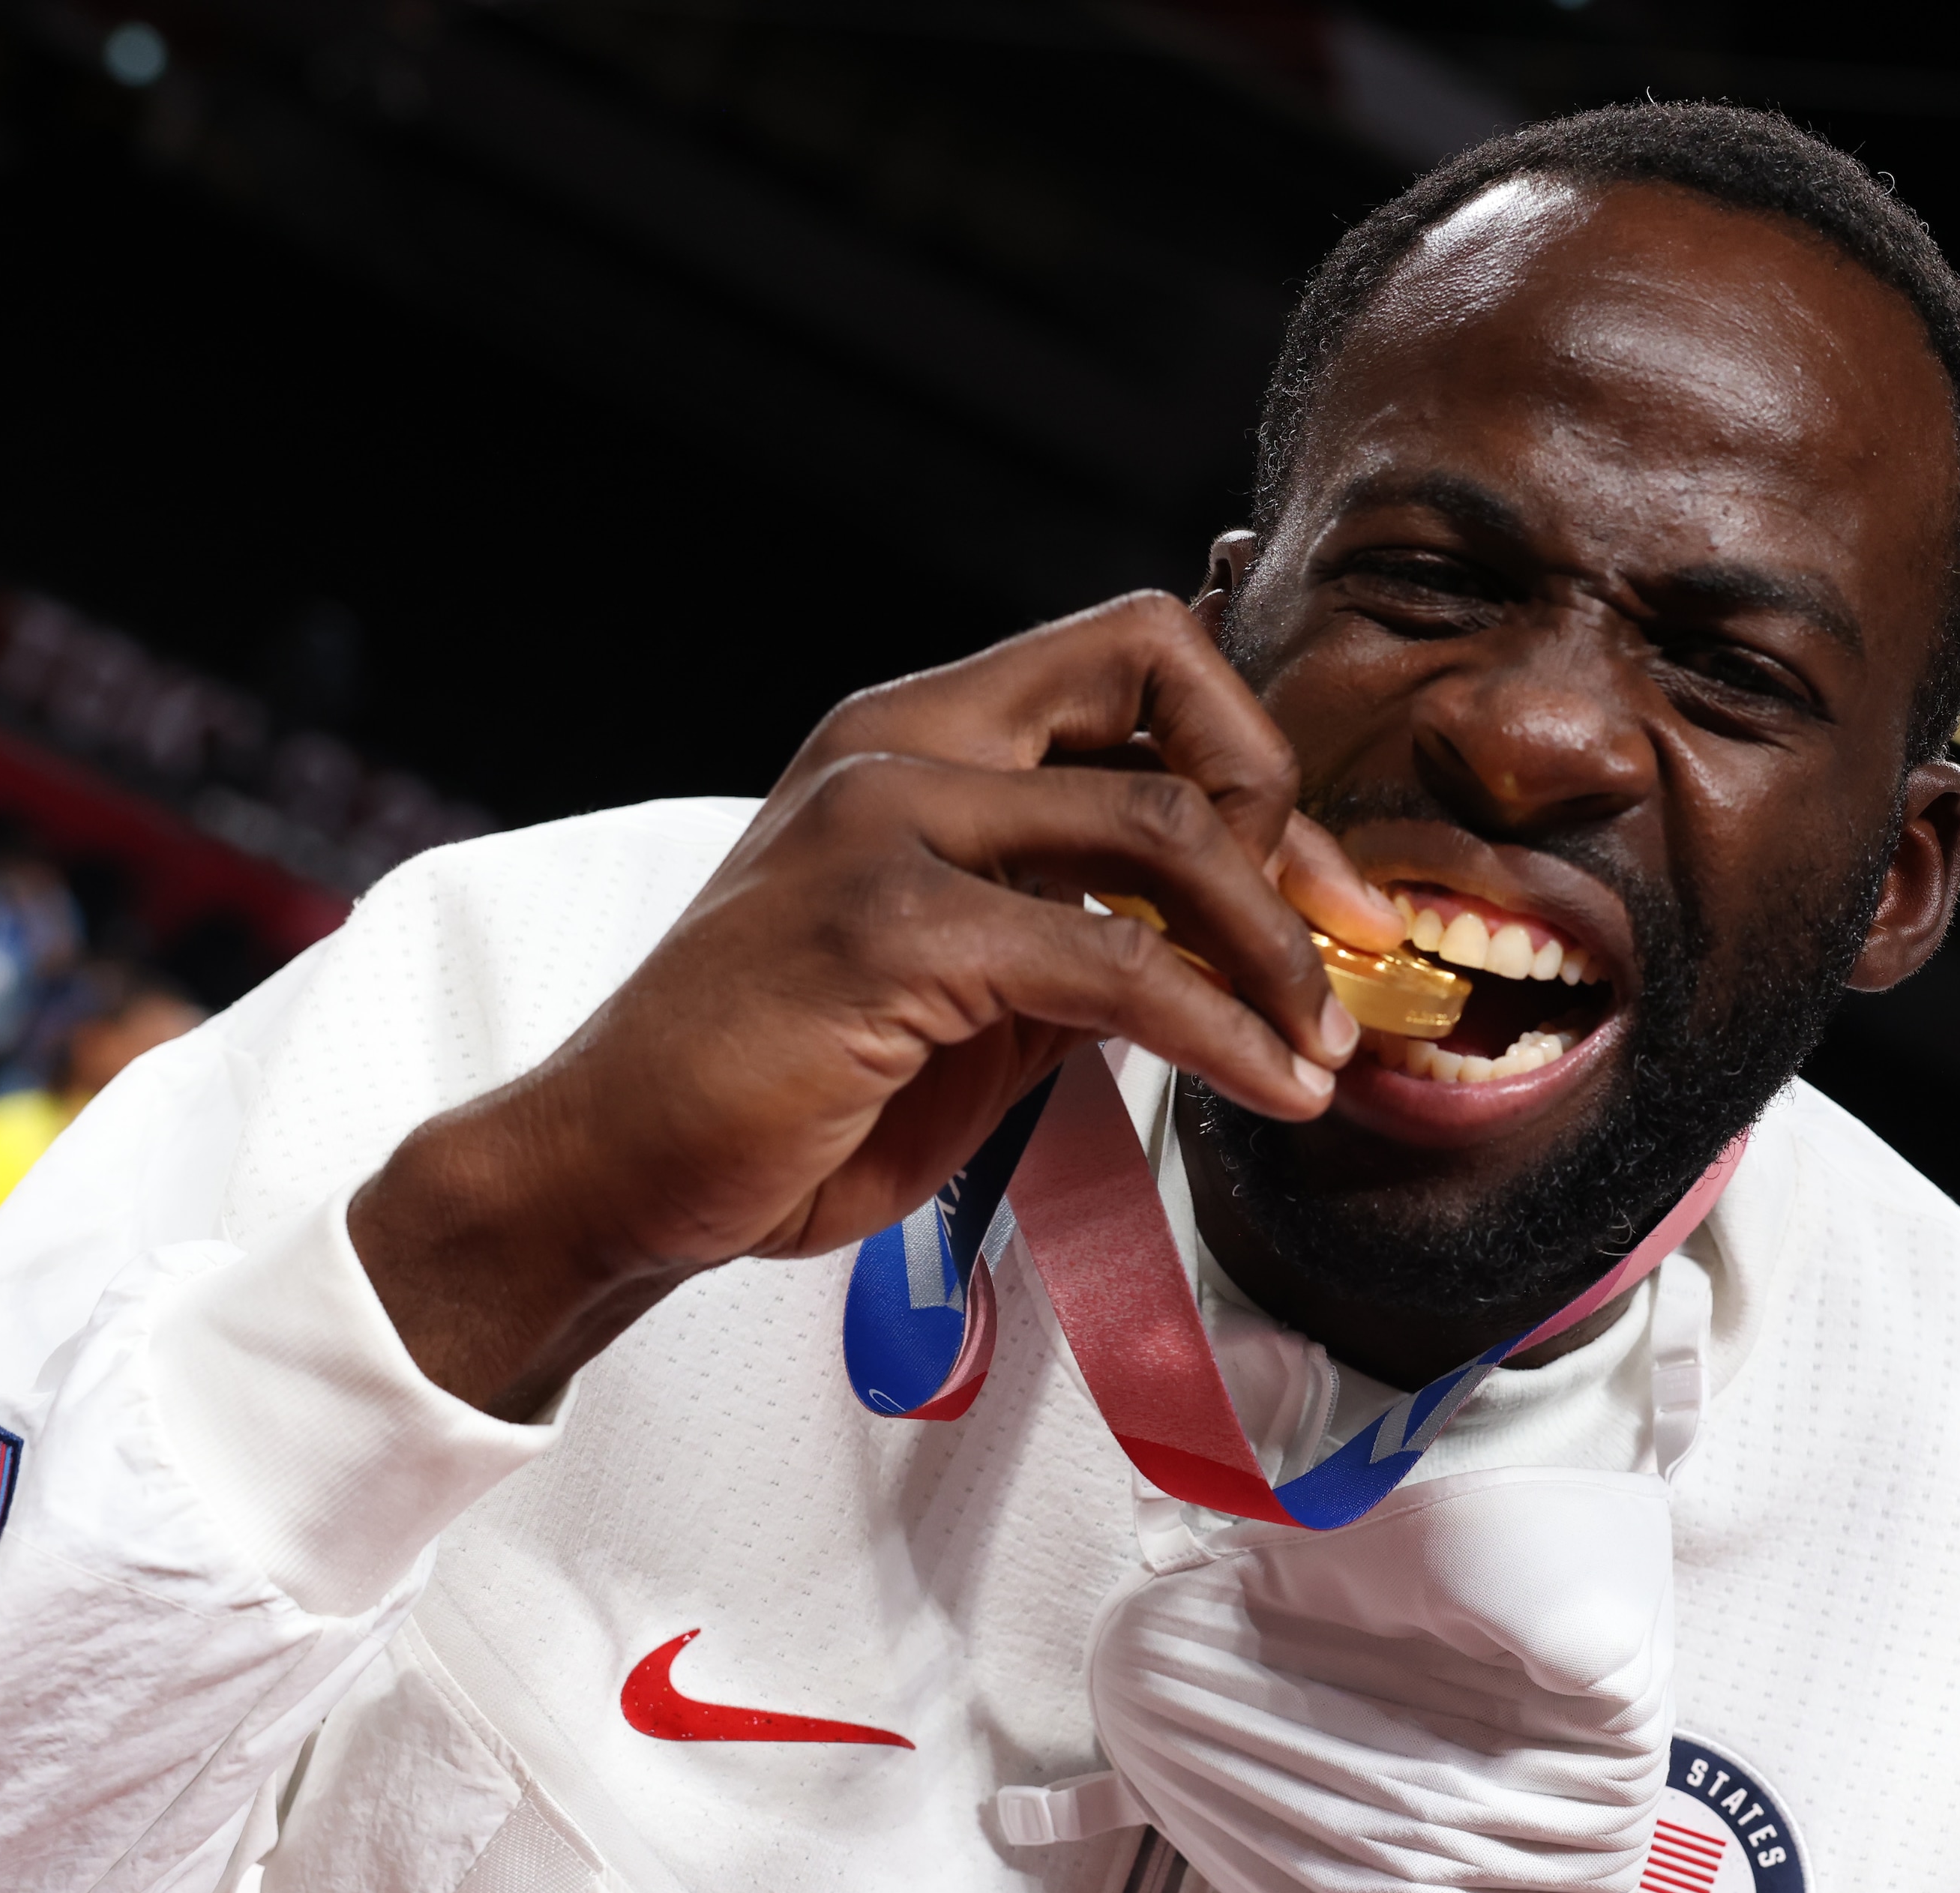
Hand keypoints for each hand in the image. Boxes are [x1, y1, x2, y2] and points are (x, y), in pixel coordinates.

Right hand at [353, 594, 1374, 1417]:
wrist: (615, 1169)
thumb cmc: (785, 1090)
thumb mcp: (970, 994)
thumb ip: (1084, 941)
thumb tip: (1232, 953)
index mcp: (917, 734)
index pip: (1132, 655)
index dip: (1254, 758)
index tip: (1323, 892)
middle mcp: (899, 740)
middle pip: (1161, 670)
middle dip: (1286, 812)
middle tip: (1343, 946)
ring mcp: (885, 820)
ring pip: (1162, 819)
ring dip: (1278, 945)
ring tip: (1320, 1046)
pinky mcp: (887, 930)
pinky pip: (1115, 961)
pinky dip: (1221, 1030)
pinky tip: (1263, 1086)